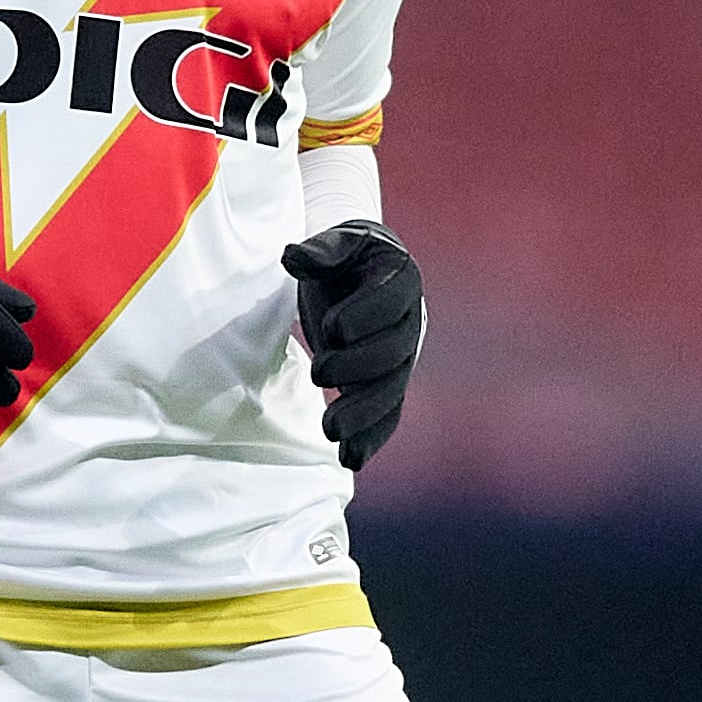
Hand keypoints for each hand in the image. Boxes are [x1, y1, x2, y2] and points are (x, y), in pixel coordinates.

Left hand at [281, 221, 424, 468]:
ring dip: (363, 414)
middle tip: (319, 372)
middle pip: (393, 352)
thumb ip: (322, 249)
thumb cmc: (346, 256)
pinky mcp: (387, 385)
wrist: (360, 277)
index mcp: (400, 279)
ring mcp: (401, 359)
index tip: (332, 328)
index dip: (366, 315)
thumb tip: (293, 257)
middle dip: (358, 366)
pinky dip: (371, 438)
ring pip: (390, 390)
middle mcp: (408, 322)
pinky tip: (350, 458)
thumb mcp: (337, 242)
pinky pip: (387, 415)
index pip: (391, 300)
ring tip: (330, 430)